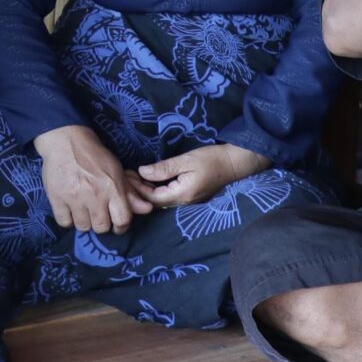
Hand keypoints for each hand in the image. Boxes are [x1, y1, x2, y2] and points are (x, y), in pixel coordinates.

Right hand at [34, 123, 155, 234]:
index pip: (122, 220)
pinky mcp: (56, 198)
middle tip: (98, 214)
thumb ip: (130, 192)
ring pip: (83, 227)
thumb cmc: (95, 155)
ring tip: (83, 210)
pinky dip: (68, 219)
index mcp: (112, 187)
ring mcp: (74, 198)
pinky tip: (70, 209)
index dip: (121, 226)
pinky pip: (64, 222)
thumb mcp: (117, 170)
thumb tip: (147, 209)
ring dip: (84, 221)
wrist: (67, 141)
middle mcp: (94, 195)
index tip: (116, 223)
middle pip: (102, 227)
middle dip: (102, 223)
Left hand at [137, 143, 269, 206]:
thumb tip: (142, 172)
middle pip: (154, 201)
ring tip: (134, 177)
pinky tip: (149, 180)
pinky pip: (168, 196)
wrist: (234, 163)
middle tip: (126, 176)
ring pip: (160, 200)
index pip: (151, 198)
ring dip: (146, 190)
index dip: (137, 189)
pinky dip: (156, 189)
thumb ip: (164, 168)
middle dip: (138, 190)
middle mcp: (183, 202)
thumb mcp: (186, 160)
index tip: (127, 175)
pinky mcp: (189, 196)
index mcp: (182, 194)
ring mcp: (187, 201)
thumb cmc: (212, 159)